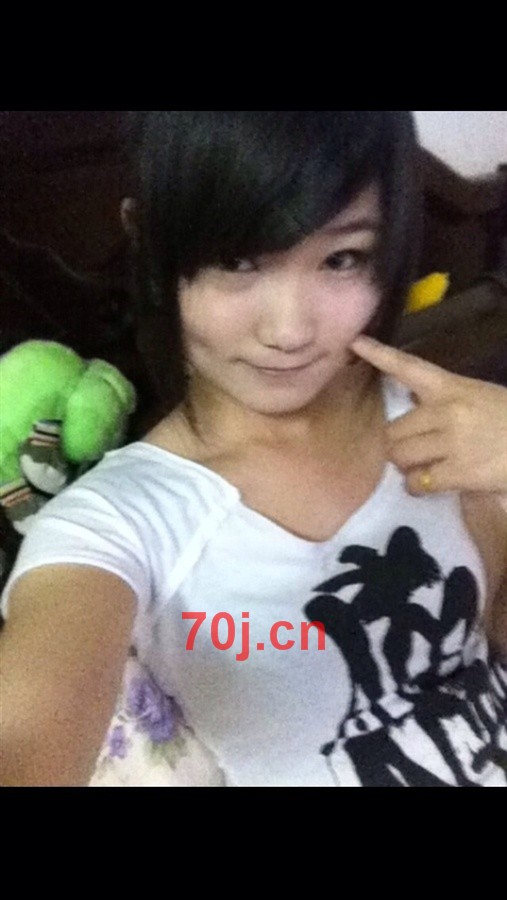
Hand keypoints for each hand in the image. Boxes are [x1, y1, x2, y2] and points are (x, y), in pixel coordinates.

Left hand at [351, 335, 506, 496]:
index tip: (356, 343)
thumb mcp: (479, 399)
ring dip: (407, 466)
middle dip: (398, 444)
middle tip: (412, 451)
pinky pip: (418, 481)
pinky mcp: (459, 471)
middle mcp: (447, 410)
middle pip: (393, 430)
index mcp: (452, 387)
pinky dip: (418, 487)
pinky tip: (430, 484)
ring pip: (400, 457)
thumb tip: (411, 407)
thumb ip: (445, 402)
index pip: (409, 367)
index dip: (380, 354)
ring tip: (425, 467)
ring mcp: (452, 441)